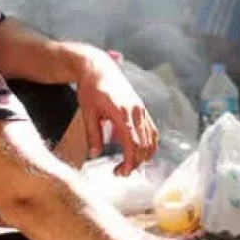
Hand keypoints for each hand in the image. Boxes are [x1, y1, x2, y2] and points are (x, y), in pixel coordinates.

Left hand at [74, 52, 158, 174]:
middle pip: (143, 145)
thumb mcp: (87, 112)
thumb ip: (93, 134)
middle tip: (119, 172)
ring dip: (143, 156)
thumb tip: (94, 154)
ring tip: (128, 164)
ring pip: (151, 140)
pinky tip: (139, 153)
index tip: (120, 172)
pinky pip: (152, 131)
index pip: (132, 143)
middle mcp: (136, 111)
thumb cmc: (91, 88)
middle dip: (134, 162)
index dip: (129, 161)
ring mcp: (141, 110)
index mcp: (122, 112)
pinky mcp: (142, 110)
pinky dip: (149, 145)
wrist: (98, 68)